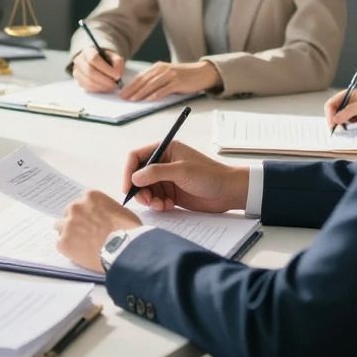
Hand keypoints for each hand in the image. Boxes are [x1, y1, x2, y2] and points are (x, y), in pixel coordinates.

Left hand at [54, 191, 142, 272]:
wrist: (124, 250)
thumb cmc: (128, 231)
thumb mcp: (121, 211)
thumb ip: (106, 209)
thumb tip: (105, 217)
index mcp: (90, 196)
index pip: (81, 202)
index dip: (86, 213)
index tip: (91, 221)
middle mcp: (76, 207)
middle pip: (69, 213)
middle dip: (76, 222)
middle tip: (86, 234)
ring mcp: (68, 224)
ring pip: (61, 227)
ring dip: (69, 234)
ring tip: (82, 245)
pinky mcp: (63, 242)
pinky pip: (61, 244)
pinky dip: (68, 249)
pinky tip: (81, 253)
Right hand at [71, 47, 125, 92]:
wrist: (98, 64)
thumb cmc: (107, 60)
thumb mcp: (114, 57)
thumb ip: (117, 63)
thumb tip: (117, 74)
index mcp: (88, 51)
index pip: (93, 59)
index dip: (106, 68)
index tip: (117, 75)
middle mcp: (80, 61)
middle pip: (90, 72)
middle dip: (104, 80)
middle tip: (115, 84)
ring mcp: (77, 72)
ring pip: (88, 81)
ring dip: (102, 86)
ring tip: (111, 86)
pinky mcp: (79, 81)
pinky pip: (87, 88)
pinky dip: (98, 89)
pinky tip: (105, 88)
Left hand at [119, 61, 219, 101]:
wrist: (201, 73)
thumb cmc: (183, 77)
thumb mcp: (167, 76)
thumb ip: (156, 81)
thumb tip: (141, 93)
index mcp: (158, 67)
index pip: (140, 77)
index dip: (130, 86)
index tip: (122, 94)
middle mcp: (162, 69)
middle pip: (144, 81)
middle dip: (132, 90)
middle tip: (124, 98)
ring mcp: (170, 75)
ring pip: (152, 85)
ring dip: (141, 93)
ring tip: (134, 100)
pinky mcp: (178, 81)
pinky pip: (164, 89)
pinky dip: (156, 95)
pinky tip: (150, 100)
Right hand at [122, 140, 247, 212]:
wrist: (229, 192)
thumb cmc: (210, 175)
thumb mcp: (181, 171)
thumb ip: (156, 173)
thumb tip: (134, 178)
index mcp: (165, 149)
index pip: (136, 157)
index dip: (129, 171)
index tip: (128, 188)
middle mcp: (163, 162)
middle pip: (138, 175)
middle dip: (139, 189)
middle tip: (146, 201)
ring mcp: (167, 178)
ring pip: (146, 189)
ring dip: (149, 199)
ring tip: (160, 205)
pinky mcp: (171, 192)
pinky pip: (155, 199)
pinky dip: (157, 204)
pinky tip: (167, 206)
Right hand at [325, 88, 356, 127]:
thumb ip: (348, 111)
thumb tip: (335, 119)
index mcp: (348, 95)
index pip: (332, 103)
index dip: (330, 113)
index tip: (332, 124)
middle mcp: (348, 103)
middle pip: (334, 113)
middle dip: (335, 121)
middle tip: (336, 129)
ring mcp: (353, 113)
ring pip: (340, 121)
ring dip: (342, 126)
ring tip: (350, 127)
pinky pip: (348, 126)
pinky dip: (349, 129)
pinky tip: (355, 129)